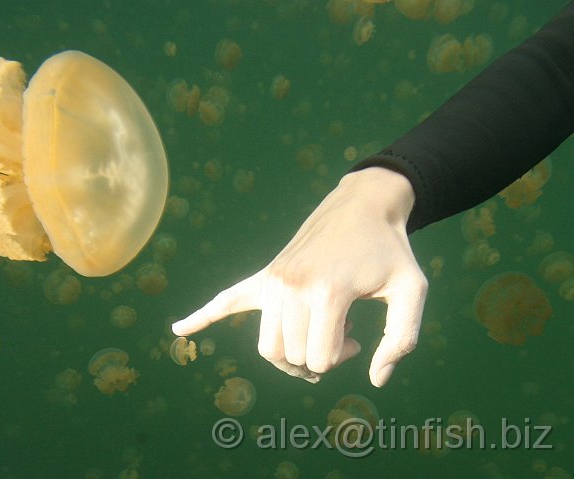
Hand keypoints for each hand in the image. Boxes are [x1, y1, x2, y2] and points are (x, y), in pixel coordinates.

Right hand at [172, 167, 427, 386]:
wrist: (363, 205)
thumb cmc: (391, 250)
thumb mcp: (413, 290)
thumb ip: (402, 340)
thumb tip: (375, 379)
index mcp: (327, 292)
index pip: (320, 358)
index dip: (343, 358)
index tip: (359, 338)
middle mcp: (292, 286)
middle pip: (292, 356)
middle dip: (319, 359)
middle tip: (344, 335)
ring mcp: (274, 280)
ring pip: (267, 346)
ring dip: (290, 354)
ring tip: (317, 335)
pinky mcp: (266, 275)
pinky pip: (226, 299)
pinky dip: (202, 317)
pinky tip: (179, 328)